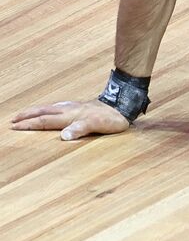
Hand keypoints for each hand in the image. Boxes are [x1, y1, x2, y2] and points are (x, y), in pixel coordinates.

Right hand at [12, 100, 130, 139]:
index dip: (29, 124)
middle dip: (27, 116)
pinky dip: (48, 109)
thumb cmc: (111, 118)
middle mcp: (69, 110)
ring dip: (35, 111)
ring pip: (49, 108)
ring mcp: (74, 107)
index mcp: (69, 116)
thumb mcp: (97, 126)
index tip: (14, 126)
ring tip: (26, 113)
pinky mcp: (80, 106)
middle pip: (43, 112)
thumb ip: (80, 130)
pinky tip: (51, 109)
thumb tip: (63, 136)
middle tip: (12, 119)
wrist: (123, 103)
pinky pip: (58, 107)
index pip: (44, 120)